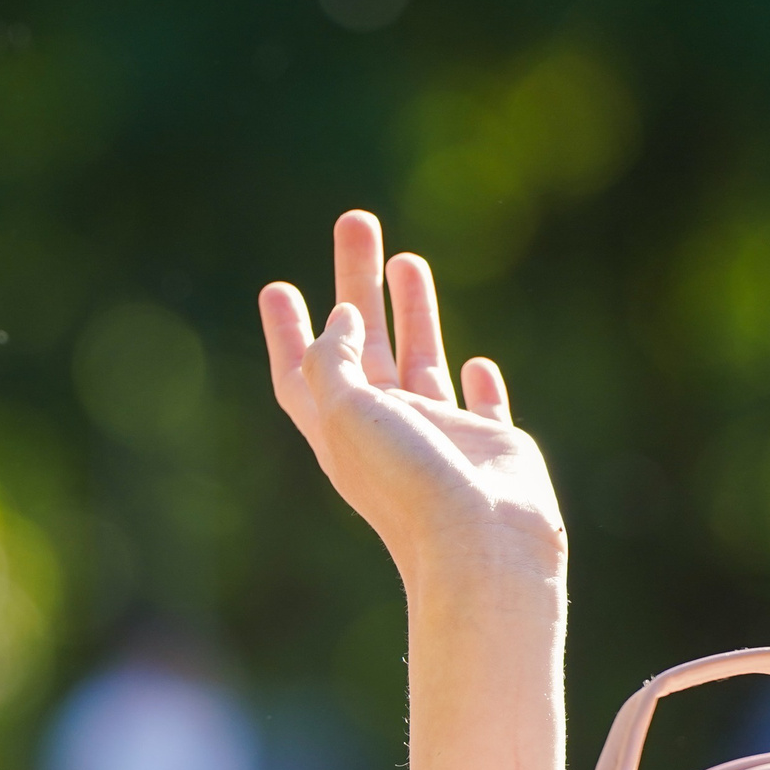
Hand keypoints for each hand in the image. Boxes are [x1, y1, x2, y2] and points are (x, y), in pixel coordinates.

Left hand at [259, 211, 564, 590]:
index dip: (287, 330)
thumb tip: (340, 314)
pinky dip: (477, 383)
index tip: (277, 286)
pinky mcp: (491, 448)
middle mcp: (386, 431)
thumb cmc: (408, 483)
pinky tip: (475, 361)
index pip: (303, 370)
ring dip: (414, 311)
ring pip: (420, 360)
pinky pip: (480, 407)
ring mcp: (440, 438)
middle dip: (355, 284)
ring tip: (407, 258)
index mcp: (340, 431)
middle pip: (363, 344)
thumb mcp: (346, 411)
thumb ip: (335, 359)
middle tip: (356, 222)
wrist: (482, 547)